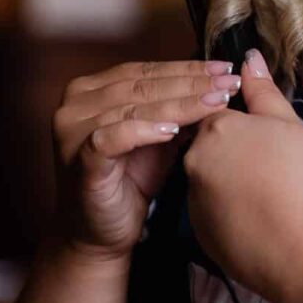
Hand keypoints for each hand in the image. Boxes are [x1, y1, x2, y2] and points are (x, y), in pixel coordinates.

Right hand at [50, 57, 241, 259]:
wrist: (100, 235)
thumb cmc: (129, 182)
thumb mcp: (156, 138)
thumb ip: (174, 109)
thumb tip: (217, 82)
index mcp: (90, 90)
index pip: (145, 71)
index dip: (186, 68)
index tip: (226, 67)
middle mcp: (75, 104)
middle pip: (142, 86)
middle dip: (191, 83)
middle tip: (229, 81)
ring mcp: (72, 131)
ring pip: (133, 108)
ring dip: (179, 104)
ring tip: (216, 102)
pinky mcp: (79, 159)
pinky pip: (113, 138)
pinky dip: (145, 131)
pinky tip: (175, 131)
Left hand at [182, 48, 302, 302]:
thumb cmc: (301, 178)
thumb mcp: (289, 125)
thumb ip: (263, 91)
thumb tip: (248, 58)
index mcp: (215, 128)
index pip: (218, 113)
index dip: (244, 124)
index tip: (264, 139)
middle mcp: (194, 161)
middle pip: (210, 148)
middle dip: (234, 154)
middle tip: (273, 168)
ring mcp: (194, 200)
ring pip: (210, 182)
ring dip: (231, 184)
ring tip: (269, 196)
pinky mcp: (200, 234)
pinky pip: (213, 215)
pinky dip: (231, 215)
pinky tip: (260, 221)